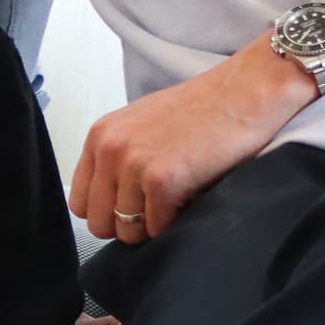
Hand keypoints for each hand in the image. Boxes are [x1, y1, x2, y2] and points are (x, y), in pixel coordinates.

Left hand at [70, 41, 307, 241]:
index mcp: (100, 135)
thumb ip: (119, 160)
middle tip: (159, 210)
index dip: (108, 212)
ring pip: (128, 232)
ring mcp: (133, 164)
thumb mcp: (142, 127)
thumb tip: (111, 207)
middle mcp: (109, 148)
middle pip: (98, 222)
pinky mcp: (161, 179)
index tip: (134, 208)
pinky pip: (157, 229)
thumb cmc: (201, 110)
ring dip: (154, 227)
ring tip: (178, 199)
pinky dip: (175, 224)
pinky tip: (192, 197)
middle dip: (129, 226)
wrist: (244, 92)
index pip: (80, 202)